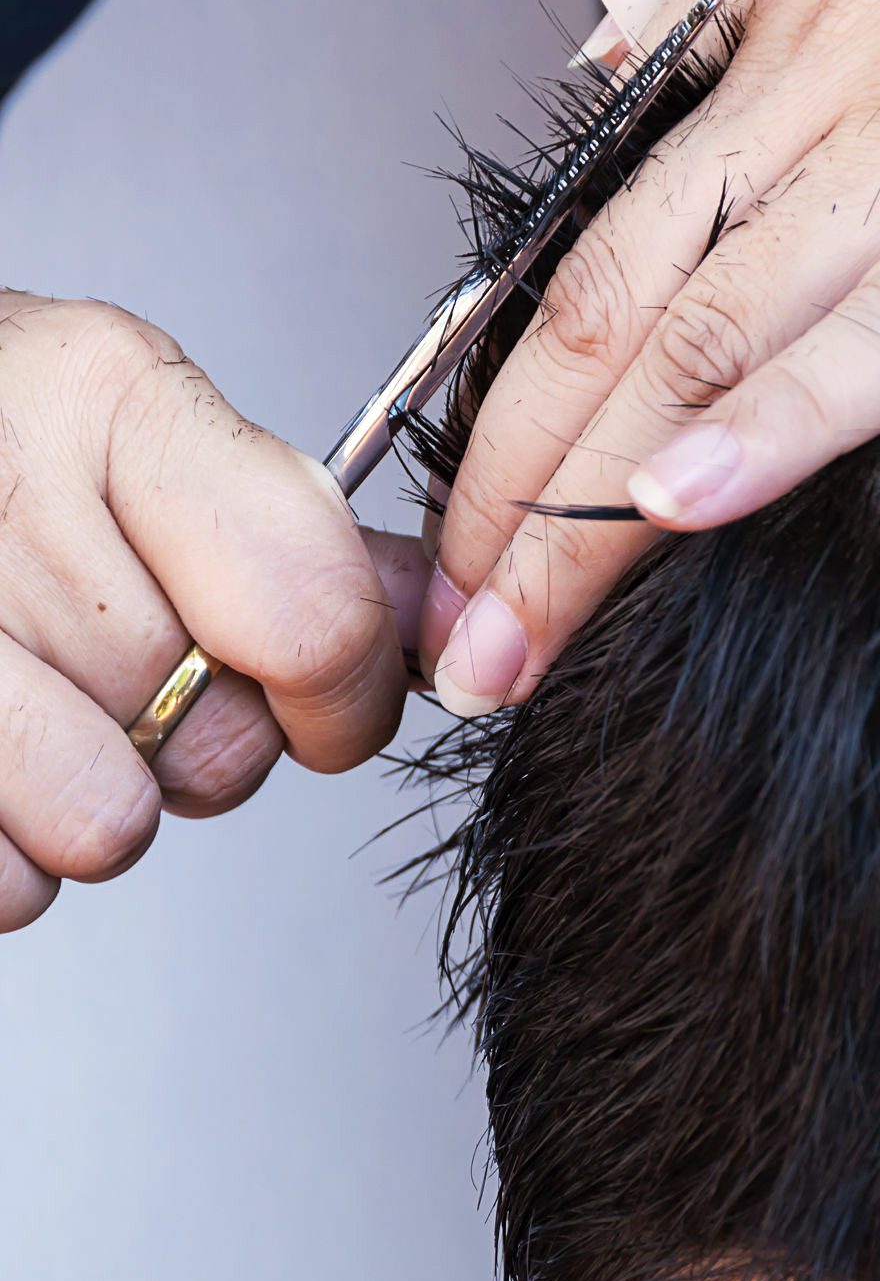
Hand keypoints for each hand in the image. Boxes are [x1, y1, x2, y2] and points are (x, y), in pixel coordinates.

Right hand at [0, 290, 426, 928]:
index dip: (347, 696)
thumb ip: (290, 526)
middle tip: (122, 674)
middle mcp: (1, 491)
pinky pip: (3, 883)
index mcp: (109, 396)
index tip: (330, 705)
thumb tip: (436, 617)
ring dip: (90, 803)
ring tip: (36, 711)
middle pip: (220, 739)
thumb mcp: (131, 427)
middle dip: (197, 740)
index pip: (316, 614)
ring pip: (105, 827)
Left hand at [426, 0, 879, 713]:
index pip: (591, 210)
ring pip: (708, 339)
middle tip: (448, 624)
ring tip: (518, 639)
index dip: (499, 376)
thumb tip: (646, 33)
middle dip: (501, 491)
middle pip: (606, 307)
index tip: (462, 493)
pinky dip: (785, 422)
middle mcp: (824, 52)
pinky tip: (691, 507)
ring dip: (589, 511)